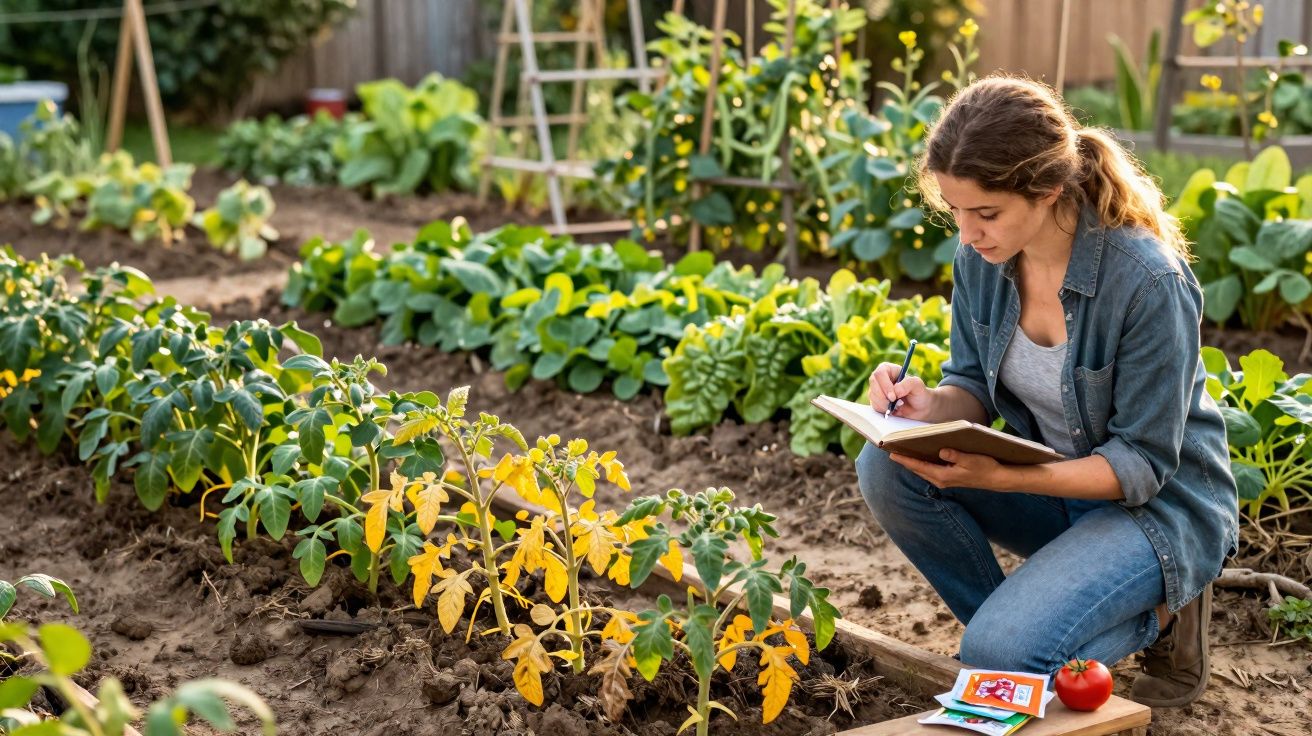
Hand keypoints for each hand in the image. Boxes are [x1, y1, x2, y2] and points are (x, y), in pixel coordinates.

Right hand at [868, 362, 932, 419]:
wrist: (919, 408)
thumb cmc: (919, 393)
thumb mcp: (918, 385)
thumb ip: (908, 384)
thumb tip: (895, 391)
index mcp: (889, 370)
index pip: (880, 373)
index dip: (885, 385)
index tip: (893, 397)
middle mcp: (881, 379)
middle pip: (873, 384)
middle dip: (883, 397)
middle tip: (893, 404)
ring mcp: (877, 390)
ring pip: (872, 396)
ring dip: (884, 404)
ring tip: (897, 406)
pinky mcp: (876, 401)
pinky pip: (874, 405)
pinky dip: (883, 410)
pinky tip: (893, 409)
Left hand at [889, 449, 1014, 491]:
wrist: (997, 479)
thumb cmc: (985, 468)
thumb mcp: (971, 459)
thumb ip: (955, 456)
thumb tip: (942, 451)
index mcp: (943, 476)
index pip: (919, 466)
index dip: (905, 460)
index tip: (892, 454)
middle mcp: (941, 480)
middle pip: (918, 469)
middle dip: (905, 460)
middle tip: (891, 450)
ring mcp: (944, 480)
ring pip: (923, 470)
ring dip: (913, 462)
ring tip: (901, 452)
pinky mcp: (949, 478)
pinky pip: (930, 470)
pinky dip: (922, 464)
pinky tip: (920, 456)